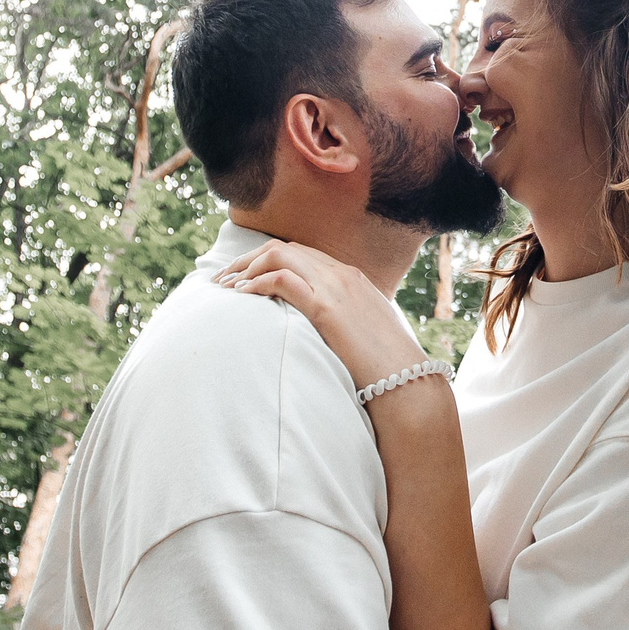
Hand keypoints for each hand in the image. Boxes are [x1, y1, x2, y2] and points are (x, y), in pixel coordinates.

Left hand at [215, 239, 431, 394]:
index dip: (267, 261)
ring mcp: (335, 287)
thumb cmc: (385, 366)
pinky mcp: (326, 307)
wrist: (405, 381)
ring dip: (246, 268)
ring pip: (279, 256)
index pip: (300, 254)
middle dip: (248, 259)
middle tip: (223, 278)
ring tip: (224, 285)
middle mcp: (342, 274)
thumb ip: (343, 321)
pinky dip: (256, 283)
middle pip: (284, 248)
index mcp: (351, 277)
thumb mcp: (363, 332)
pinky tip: (241, 294)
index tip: (244, 276)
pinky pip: (282, 280)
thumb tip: (322, 332)